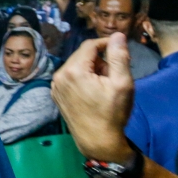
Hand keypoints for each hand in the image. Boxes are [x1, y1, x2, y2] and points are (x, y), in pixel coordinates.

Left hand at [51, 33, 133, 161]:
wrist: (98, 142)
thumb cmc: (112, 114)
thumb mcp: (122, 83)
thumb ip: (119, 56)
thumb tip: (117, 35)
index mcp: (73, 71)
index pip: (90, 45)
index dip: (107, 44)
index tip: (121, 51)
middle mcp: (59, 76)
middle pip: (83, 55)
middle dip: (100, 60)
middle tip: (115, 75)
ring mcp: (55, 86)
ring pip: (77, 66)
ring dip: (92, 69)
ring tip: (105, 86)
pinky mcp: (57, 95)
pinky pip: (71, 77)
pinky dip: (83, 79)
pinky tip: (94, 92)